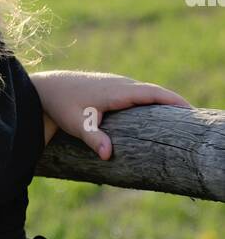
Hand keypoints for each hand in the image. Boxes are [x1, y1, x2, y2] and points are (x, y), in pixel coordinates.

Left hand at [33, 71, 192, 161]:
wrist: (47, 89)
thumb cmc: (62, 106)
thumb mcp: (78, 125)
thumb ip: (94, 139)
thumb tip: (108, 155)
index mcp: (118, 92)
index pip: (153, 93)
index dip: (173, 100)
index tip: (189, 110)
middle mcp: (121, 84)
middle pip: (154, 91)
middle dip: (173, 102)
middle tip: (191, 118)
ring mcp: (117, 83)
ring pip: (146, 91)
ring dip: (162, 100)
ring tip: (178, 117)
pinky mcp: (112, 86)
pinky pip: (137, 92)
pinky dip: (150, 99)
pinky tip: (154, 112)